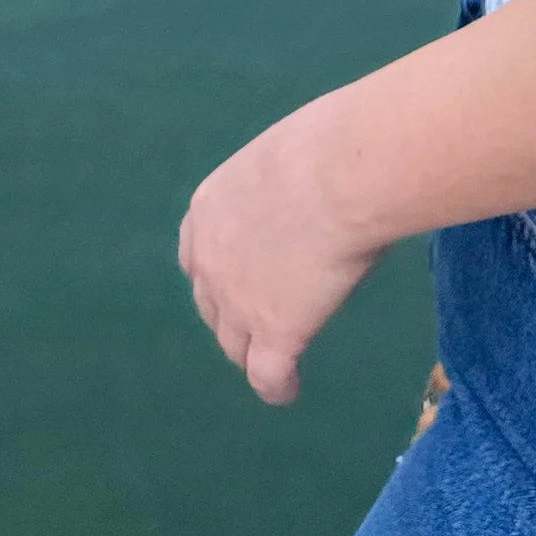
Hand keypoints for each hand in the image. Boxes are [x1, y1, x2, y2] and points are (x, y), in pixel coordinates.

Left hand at [178, 107, 385, 405]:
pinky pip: (268, 377)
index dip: (217, 272)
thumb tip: (305, 196)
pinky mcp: (275, 333)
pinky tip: (289, 389)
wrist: (340, 174)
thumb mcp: (282, 159)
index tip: (239, 278)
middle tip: (263, 315)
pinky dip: (277, 386)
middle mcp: (210, 262)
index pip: (195, 257)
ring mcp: (239, 303)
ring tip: (275, 359)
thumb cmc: (326, 146)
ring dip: (253, 351)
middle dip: (232, 314)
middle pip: (212, 306)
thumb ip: (277, 190)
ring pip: (235, 346)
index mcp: (207, 211)